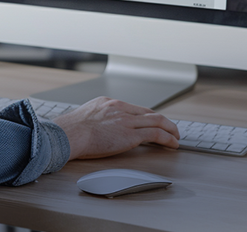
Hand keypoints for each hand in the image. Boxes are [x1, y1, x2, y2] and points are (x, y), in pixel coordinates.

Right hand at [52, 97, 179, 159]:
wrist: (69, 134)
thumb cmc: (70, 131)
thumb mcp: (84, 118)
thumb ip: (95, 120)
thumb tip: (95, 130)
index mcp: (108, 103)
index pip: (134, 109)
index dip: (147, 116)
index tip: (152, 122)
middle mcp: (120, 108)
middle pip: (148, 112)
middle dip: (163, 121)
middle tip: (170, 129)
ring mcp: (126, 120)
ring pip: (157, 121)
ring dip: (170, 129)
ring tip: (176, 137)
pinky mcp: (130, 135)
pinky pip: (156, 134)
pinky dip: (168, 139)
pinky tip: (173, 144)